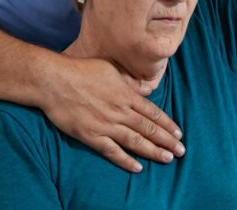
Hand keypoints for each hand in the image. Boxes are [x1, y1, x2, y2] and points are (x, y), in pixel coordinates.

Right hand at [40, 56, 183, 171]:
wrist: (55, 81)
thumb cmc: (82, 71)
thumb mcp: (111, 69)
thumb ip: (131, 82)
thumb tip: (148, 89)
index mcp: (126, 95)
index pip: (152, 112)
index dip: (167, 124)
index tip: (178, 133)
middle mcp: (120, 111)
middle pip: (148, 128)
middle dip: (166, 140)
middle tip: (181, 151)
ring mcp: (106, 125)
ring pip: (135, 141)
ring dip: (153, 151)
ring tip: (167, 159)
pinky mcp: (91, 136)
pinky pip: (111, 151)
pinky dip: (125, 160)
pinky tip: (137, 167)